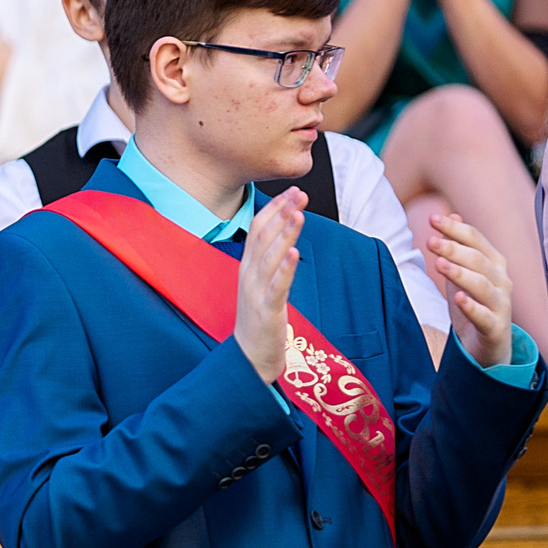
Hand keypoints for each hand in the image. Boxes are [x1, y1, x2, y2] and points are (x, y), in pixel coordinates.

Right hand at [235, 187, 307, 382]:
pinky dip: (286, 268)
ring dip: (285, 233)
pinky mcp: (266, 310)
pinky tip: (295, 253)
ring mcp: (255, 292)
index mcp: (247, 267)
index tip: (291, 191)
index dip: (274, 209)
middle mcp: (248, 275)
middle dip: (282, 213)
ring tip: (299, 214)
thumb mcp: (262, 284)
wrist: (250, 356)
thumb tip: (285, 238)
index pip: (257, 230)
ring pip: (270, 256)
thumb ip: (270, 261)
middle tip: (300, 194)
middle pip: (263, 237)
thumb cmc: (260, 319)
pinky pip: (276, 286)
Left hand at [428, 213, 517, 369]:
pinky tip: (458, 298)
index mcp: (493, 265)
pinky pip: (485, 316)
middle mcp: (501, 282)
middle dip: (454, 248)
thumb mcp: (461, 272)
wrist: (485, 345)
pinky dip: (472, 307)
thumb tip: (450, 215)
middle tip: (430, 240)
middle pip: (478, 260)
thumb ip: (457, 246)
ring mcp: (500, 305)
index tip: (432, 219)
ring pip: (483, 285)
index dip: (455, 229)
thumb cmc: (472, 304)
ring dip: (460, 273)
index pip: (476, 240)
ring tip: (439, 264)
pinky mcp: (495, 328)